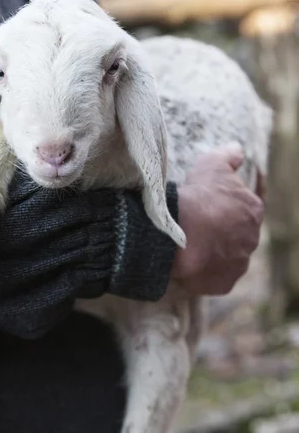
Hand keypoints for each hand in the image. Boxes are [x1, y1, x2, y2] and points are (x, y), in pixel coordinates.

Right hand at [171, 143, 264, 295]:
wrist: (180, 232)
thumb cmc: (198, 196)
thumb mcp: (212, 163)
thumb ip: (228, 155)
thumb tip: (237, 149)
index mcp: (253, 210)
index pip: (248, 206)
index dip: (230, 203)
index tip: (215, 204)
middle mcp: (252, 239)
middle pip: (238, 234)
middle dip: (222, 229)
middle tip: (199, 224)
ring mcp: (239, 264)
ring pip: (229, 257)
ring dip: (215, 251)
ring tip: (192, 245)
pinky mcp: (224, 283)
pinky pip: (216, 277)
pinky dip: (206, 271)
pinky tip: (191, 263)